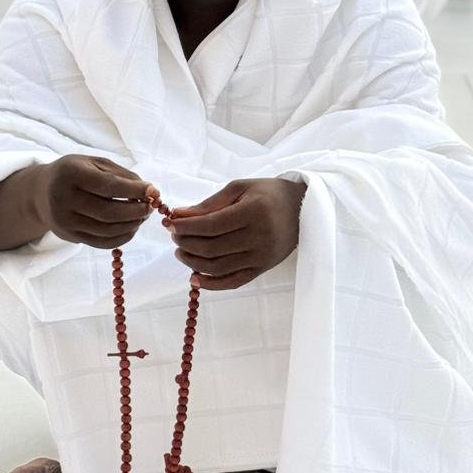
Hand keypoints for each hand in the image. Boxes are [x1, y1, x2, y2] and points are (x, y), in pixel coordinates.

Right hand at [37, 155, 152, 249]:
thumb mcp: (94, 163)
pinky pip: (102, 243)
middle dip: (136, 211)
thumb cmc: (74, 173)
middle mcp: (64, 199)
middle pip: (109, 212)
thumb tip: (149, 191)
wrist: (40, 193)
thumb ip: (121, 174)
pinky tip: (131, 227)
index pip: (108, 186)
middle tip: (150, 206)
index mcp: (70, 173)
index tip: (154, 191)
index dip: (134, 190)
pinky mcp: (70, 237)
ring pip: (107, 230)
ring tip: (142, 215)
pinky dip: (122, 237)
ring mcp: (65, 221)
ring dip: (132, 225)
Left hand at [166, 177, 306, 290]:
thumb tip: (180, 215)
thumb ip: (210, 203)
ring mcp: (261, 257)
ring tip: (180, 252)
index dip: (186, 226)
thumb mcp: (240, 188)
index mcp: (253, 212)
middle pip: (212, 247)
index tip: (170, 223)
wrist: (302, 209)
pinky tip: (194, 277)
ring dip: (193, 262)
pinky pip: (233, 282)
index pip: (211, 225)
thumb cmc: (268, 193)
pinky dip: (211, 284)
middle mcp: (259, 237)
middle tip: (173, 236)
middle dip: (186, 243)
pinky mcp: (262, 269)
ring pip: (219, 267)